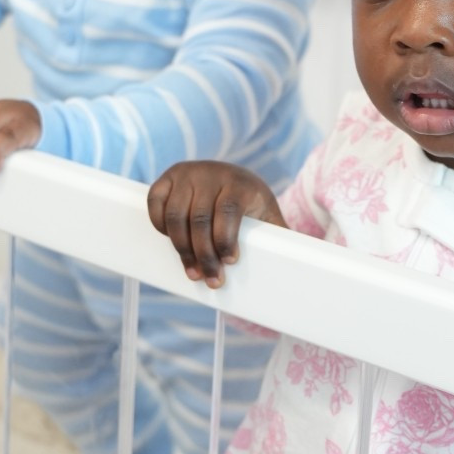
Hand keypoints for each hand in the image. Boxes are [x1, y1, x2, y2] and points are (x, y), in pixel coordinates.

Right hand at [147, 162, 284, 286]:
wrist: (233, 178)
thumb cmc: (252, 206)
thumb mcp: (268, 216)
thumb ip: (280, 238)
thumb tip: (298, 268)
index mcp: (239, 182)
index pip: (228, 210)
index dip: (225, 239)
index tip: (230, 262)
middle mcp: (211, 173)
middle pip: (200, 219)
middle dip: (204, 255)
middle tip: (211, 280)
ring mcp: (186, 173)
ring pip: (176, 216)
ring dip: (181, 248)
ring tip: (192, 271)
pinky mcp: (167, 178)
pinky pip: (155, 203)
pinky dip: (160, 226)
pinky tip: (173, 242)